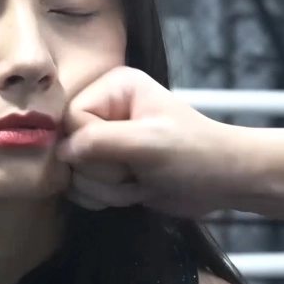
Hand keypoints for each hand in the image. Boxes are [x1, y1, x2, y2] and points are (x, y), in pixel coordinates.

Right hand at [58, 66, 250, 217]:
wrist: (223, 183)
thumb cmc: (194, 154)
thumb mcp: (147, 143)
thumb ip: (98, 142)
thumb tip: (60, 152)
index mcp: (113, 86)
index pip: (70, 118)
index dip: (90, 146)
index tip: (124, 156)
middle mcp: (103, 108)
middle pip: (69, 147)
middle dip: (103, 172)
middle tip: (136, 171)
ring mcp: (103, 138)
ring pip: (73, 172)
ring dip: (107, 188)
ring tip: (139, 181)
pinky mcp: (106, 166)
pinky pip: (81, 186)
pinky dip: (105, 198)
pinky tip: (133, 192)